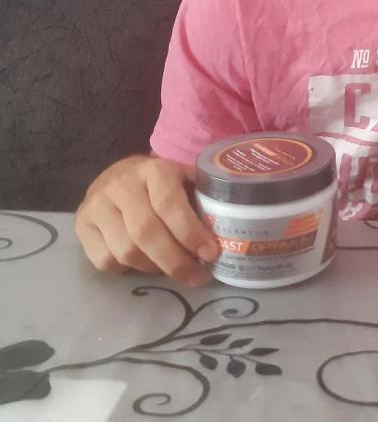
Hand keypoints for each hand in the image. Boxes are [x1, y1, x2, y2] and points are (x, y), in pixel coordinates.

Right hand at [75, 155, 219, 286]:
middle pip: (146, 233)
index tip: (211, 254)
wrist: (116, 175)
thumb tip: (226, 232)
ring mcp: (96, 205)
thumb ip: (201, 198)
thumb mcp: (183, 178)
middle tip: (197, 276)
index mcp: (153, 170)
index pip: (170, 205)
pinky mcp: (80, 225)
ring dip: (154, 268)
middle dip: (175, 261)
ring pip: (125, 251)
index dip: (190, 233)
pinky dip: (127, 270)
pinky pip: (104, 261)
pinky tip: (143, 263)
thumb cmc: (160, 182)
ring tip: (174, 269)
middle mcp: (121, 185)